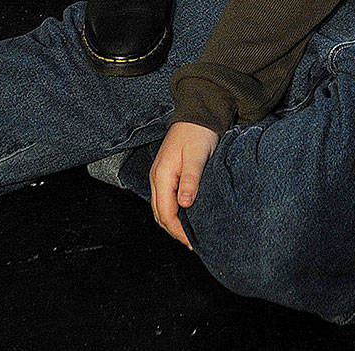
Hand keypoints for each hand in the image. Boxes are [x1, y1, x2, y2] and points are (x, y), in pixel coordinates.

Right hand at [149, 120, 218, 246]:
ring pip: (162, 208)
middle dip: (174, 231)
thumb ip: (190, 180)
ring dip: (173, 222)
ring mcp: (160, 175)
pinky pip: (166, 199)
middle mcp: (157, 177)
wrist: (197, 111)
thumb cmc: (198, 131)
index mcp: (162, 175)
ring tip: (190, 234)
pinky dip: (173, 211)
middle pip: (160, 214)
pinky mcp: (167, 172)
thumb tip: (184, 205)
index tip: (192, 242)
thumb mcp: (197, 155)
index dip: (178, 231)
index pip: (165, 212)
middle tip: (193, 243)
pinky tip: (186, 215)